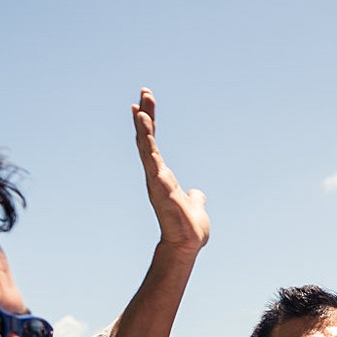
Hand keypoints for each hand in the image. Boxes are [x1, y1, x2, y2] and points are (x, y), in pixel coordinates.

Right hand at [132, 89, 208, 253]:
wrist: (188, 245)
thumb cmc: (189, 227)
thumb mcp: (195, 205)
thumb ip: (195, 196)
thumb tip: (197, 193)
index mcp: (163, 175)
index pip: (154, 143)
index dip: (150, 123)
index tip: (146, 102)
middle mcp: (155, 175)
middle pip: (147, 140)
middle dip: (145, 115)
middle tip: (144, 92)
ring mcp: (156, 181)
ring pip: (146, 149)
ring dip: (143, 128)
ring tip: (139, 108)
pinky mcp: (160, 188)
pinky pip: (152, 162)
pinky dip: (148, 146)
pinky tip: (145, 131)